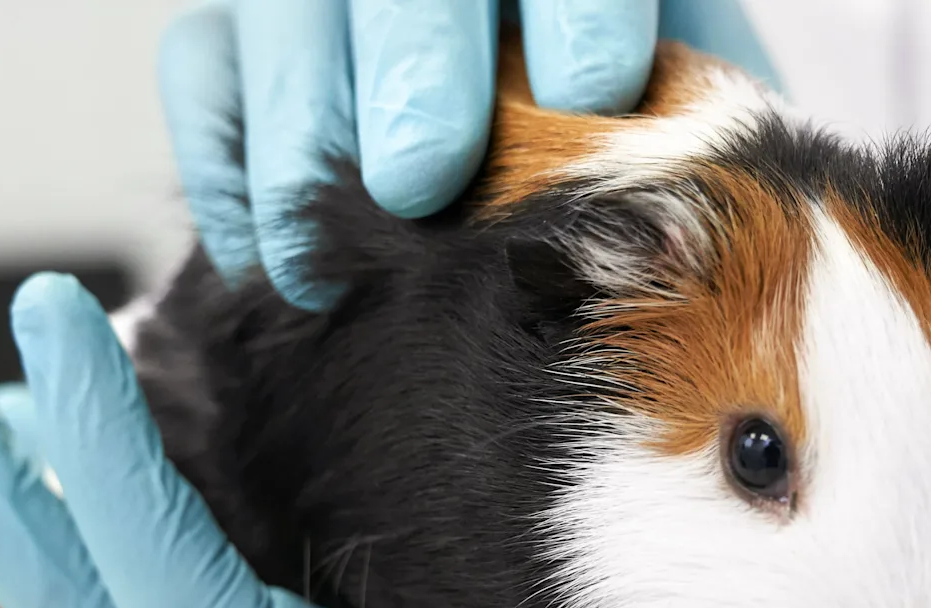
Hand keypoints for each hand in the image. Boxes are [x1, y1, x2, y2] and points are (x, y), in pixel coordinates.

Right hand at [157, 0, 780, 309]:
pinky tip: (265, 259)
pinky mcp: (245, 36)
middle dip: (411, 63)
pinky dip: (223, 164)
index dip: (578, 9)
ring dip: (297, 134)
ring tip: (326, 258)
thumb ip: (710, 140)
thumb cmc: (639, 146)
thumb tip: (728, 211)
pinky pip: (201, 67)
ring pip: (282, 17)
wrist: (549, 138)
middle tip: (424, 173)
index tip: (591, 90)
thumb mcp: (695, 121)